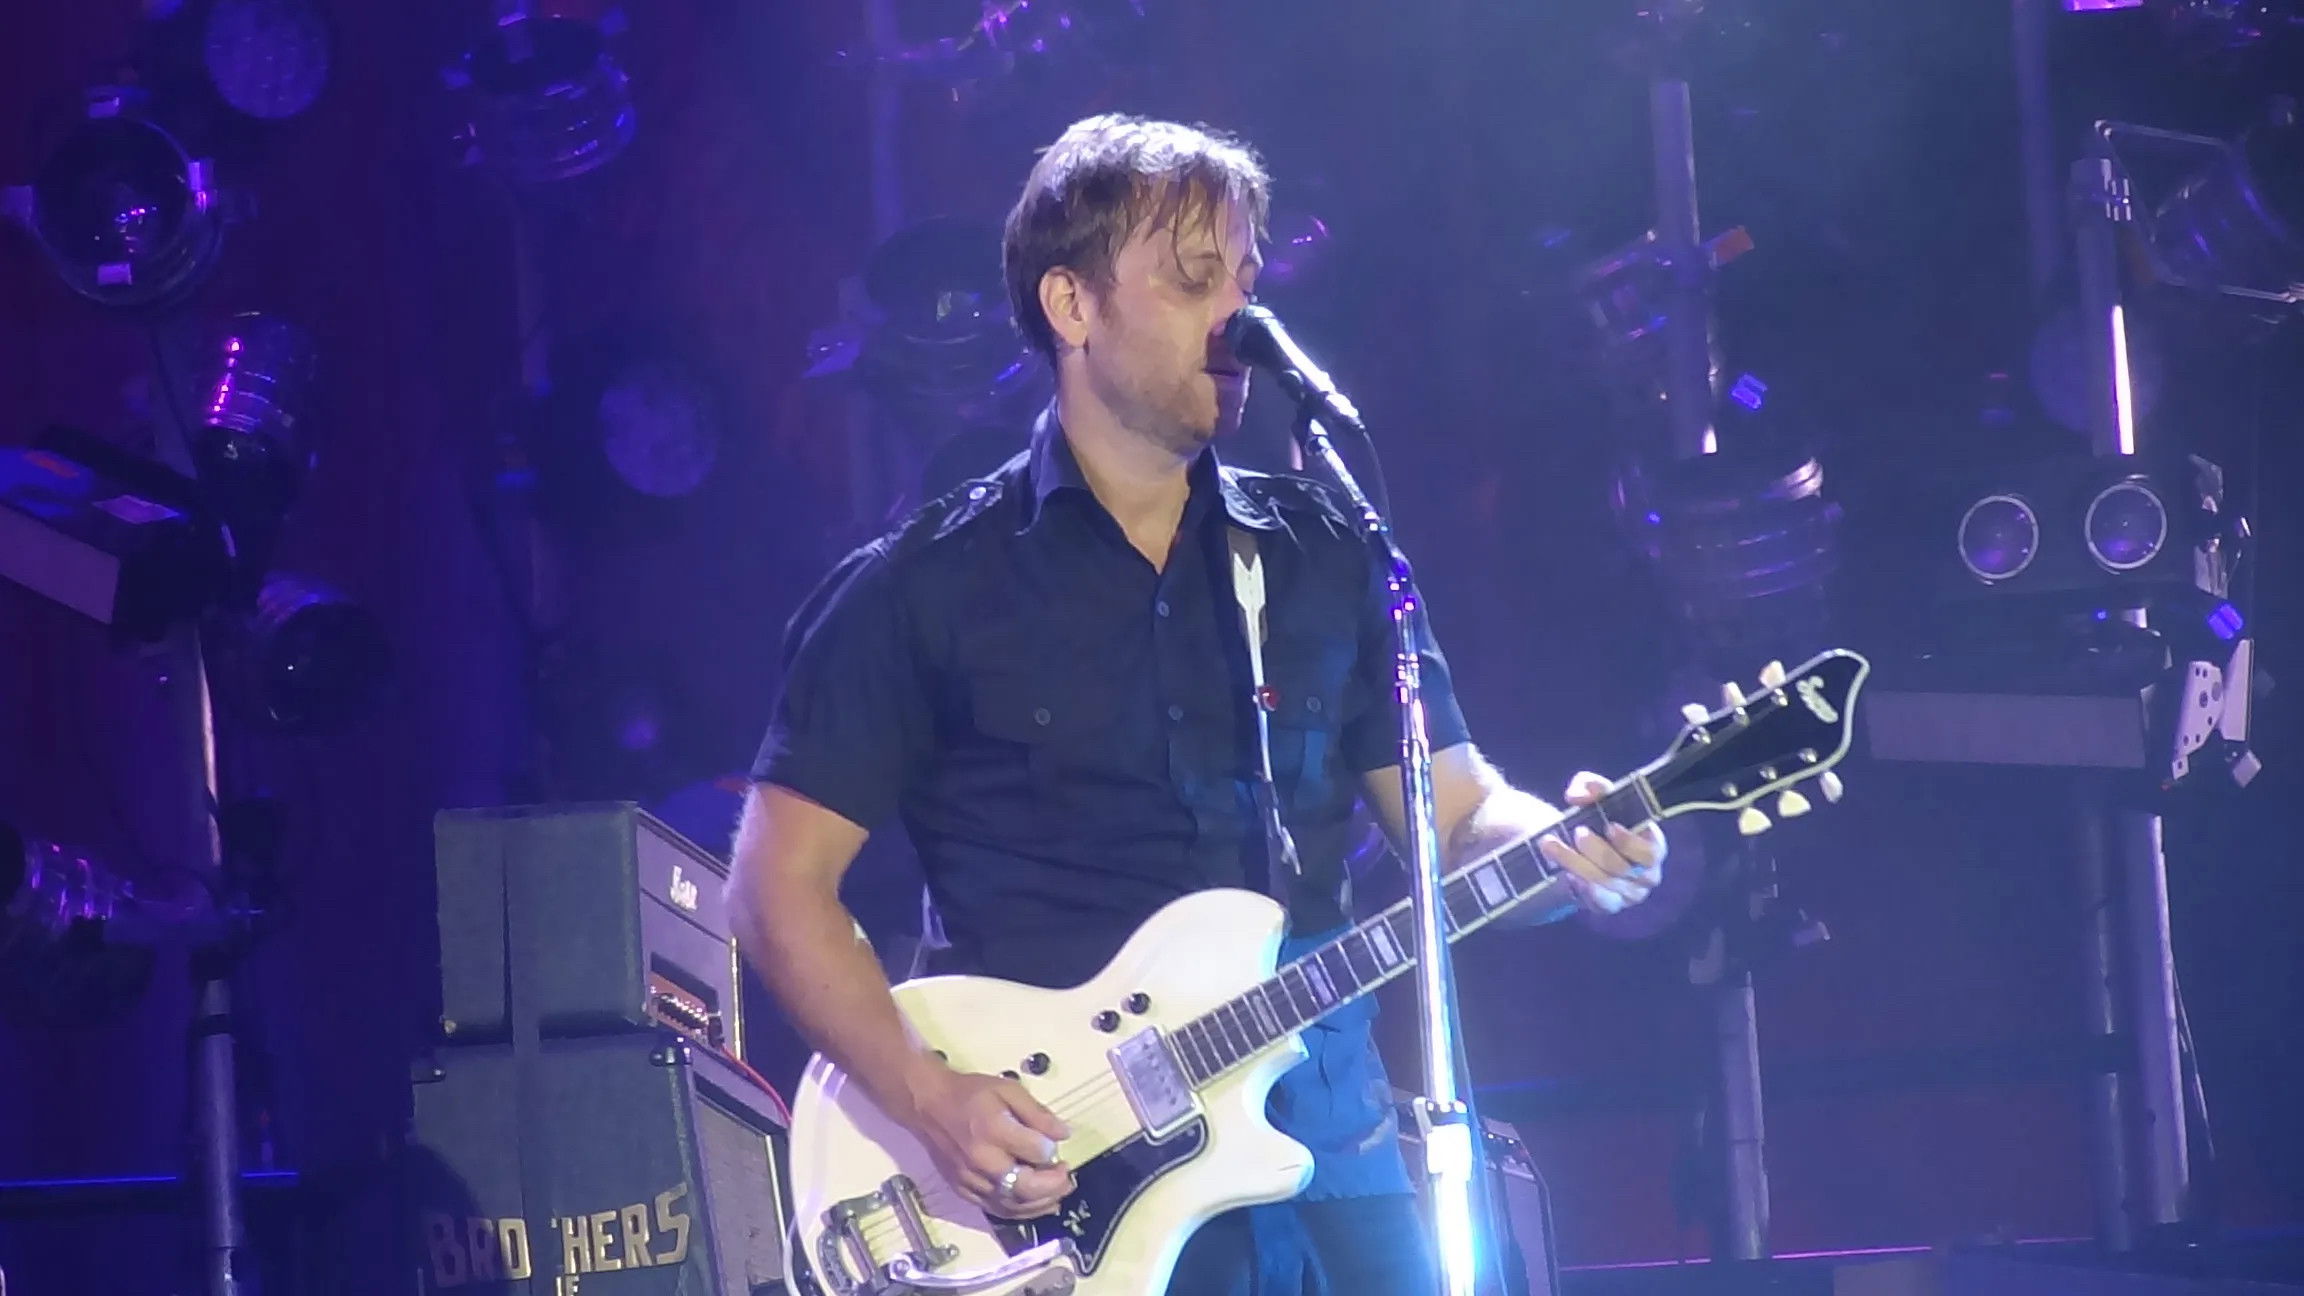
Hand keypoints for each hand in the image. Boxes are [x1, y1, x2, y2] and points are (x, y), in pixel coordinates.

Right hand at [896, 1059, 1073, 1218]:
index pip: (1036, 1152)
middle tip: (1067, 1177)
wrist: (928, 1106)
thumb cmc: (970, 1094)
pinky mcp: (963, 1190)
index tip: (1057, 1144)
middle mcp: (982, 1160)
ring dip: (1041, 1204)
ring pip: (1013, 1205)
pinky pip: (996, 1209)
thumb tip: (1063, 1134)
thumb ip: (1037, 1113)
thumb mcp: (1008, 1090)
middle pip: (1026, 1187)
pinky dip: (1019, 1211)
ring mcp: (971, 1180)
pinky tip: (1034, 1205)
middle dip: (1054, 1186)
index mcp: (994, 1130)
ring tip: (1058, 1193)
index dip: (1053, 1151)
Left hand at [1538, 771, 1665, 915]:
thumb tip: (1582, 794)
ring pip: (1607, 884)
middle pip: (1624, 868)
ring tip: (1551, 845)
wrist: (1572, 846)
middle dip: (1597, 850)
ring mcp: (1630, 892)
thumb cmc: (1593, 818)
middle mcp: (1647, 872)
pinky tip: (1568, 876)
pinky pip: (1603, 904)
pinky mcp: (1610, 905)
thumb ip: (1590, 785)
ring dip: (1577, 863)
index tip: (1609, 826)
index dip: (1631, 841)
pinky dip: (1586, 891)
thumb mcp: (1591, 794)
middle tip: (1576, 831)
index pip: (1652, 851)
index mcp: (1652, 844)